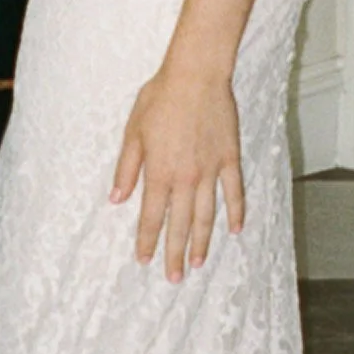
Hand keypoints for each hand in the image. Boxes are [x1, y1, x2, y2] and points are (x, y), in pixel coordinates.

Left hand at [112, 56, 244, 280]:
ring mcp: (210, 170)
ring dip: (202, 242)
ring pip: (207, 215)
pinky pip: (234, 192)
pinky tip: (236, 230)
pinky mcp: (229, 158)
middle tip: (174, 278)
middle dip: (174, 253)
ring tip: (199, 263)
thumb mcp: (133, 132)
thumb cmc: (160, 99)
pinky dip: (237, 212)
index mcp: (159, 172)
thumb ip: (126, 168)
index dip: (147, 240)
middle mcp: (185, 178)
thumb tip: (117, 198)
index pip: (151, 217)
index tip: (144, 260)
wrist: (196, 75)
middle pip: (179, 225)